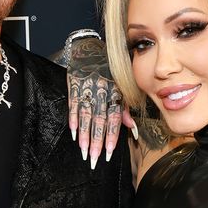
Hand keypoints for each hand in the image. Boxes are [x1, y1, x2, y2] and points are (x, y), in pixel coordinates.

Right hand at [66, 36, 136, 167]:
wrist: (89, 47)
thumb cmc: (108, 71)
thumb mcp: (120, 86)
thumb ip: (125, 109)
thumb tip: (133, 129)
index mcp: (115, 92)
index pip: (114, 119)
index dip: (111, 136)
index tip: (108, 153)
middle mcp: (102, 91)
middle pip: (100, 120)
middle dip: (97, 142)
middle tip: (94, 160)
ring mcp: (87, 88)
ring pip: (87, 115)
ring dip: (85, 136)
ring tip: (84, 152)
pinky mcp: (74, 84)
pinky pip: (74, 104)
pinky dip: (74, 119)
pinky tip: (74, 133)